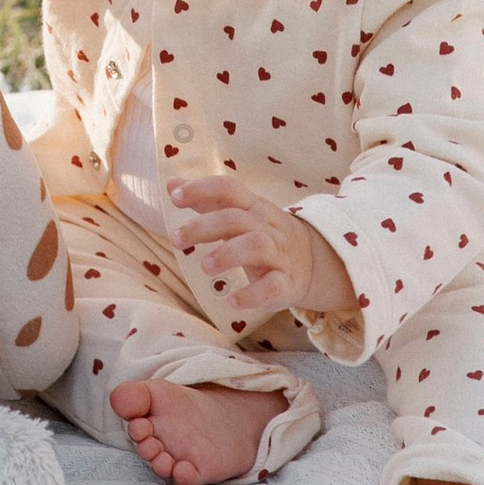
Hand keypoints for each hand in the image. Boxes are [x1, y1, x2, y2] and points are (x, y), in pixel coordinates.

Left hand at [168, 175, 349, 317]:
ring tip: (204, 267)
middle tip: (176, 239)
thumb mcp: (239, 214)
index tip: (175, 197)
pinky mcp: (286, 282)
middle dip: (204, 227)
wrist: (312, 260)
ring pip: (256, 246)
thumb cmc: (263, 233)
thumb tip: (171, 183)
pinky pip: (273, 286)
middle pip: (236, 218)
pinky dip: (252, 294)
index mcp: (252, 206)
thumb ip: (206, 201)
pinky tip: (232, 301)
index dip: (202, 189)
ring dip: (227, 254)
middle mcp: (266, 226)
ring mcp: (279, 253)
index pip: (229, 188)